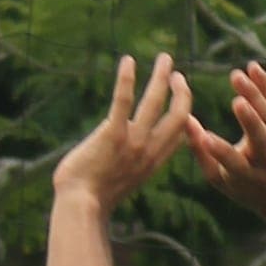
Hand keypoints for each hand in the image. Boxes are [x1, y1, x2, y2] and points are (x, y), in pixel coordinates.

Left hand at [55, 53, 193, 212]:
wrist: (80, 207)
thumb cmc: (92, 198)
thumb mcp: (122, 181)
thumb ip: (130, 163)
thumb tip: (122, 151)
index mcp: (153, 163)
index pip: (179, 134)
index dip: (185, 113)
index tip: (181, 98)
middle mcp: (149, 151)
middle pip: (179, 115)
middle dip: (181, 91)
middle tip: (176, 74)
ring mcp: (133, 142)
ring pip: (155, 102)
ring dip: (162, 77)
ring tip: (165, 58)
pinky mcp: (112, 134)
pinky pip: (123, 100)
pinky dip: (127, 79)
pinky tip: (128, 61)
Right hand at [187, 61, 265, 232]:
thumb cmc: (244, 185)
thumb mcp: (220, 180)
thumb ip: (202, 153)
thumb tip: (185, 121)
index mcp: (245, 175)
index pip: (233, 162)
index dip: (219, 151)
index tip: (205, 137)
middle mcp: (265, 158)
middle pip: (259, 137)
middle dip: (250, 120)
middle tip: (237, 101)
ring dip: (254, 95)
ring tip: (236, 75)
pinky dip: (265, 85)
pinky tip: (253, 67)